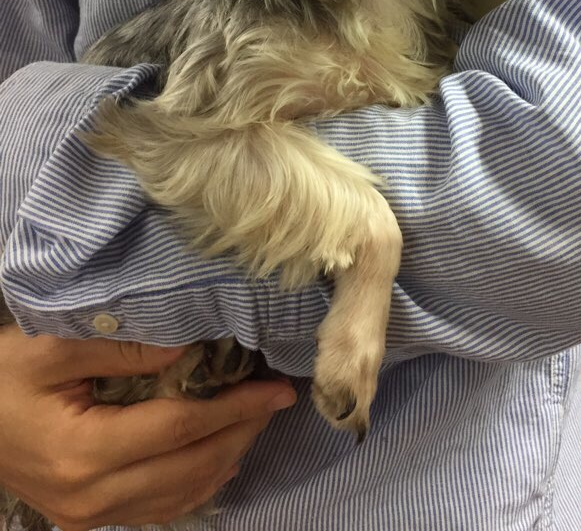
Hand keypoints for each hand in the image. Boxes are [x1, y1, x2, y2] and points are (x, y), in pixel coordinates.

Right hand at [0, 324, 295, 529]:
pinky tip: (220, 456)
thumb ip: (123, 348)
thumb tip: (191, 345)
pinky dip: (198, 482)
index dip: (234, 408)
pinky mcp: (88, 518)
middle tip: (276, 398)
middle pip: (190, 466)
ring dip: (227, 456)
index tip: (274, 388)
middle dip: (242, 431)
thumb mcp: (53, 348)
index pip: (181, 430)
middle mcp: (91, 497)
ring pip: (181, 494)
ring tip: (257, 419)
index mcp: (84, 452)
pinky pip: (159, 509)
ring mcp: (89, 515)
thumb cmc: (2, 375)